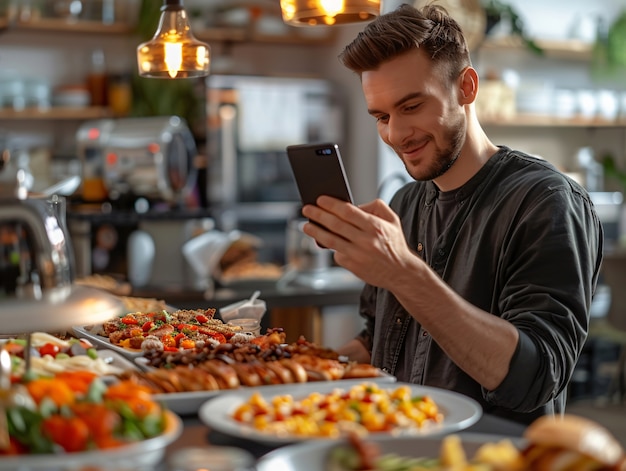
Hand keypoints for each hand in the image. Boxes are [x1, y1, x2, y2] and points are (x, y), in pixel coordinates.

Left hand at [301, 196, 417, 289]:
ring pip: (331, 240)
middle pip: (335, 224)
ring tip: (306, 225)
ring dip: (316, 231)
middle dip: (318, 215)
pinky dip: (331, 247)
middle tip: (307, 209)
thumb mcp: (392, 220)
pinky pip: (337, 254)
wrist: (401, 272)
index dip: (332, 204)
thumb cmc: (394, 244)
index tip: (320, 200)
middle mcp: (366, 240)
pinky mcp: (353, 267)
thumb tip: (354, 205)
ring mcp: (358, 255)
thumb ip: (375, 207)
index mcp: (375, 226)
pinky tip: (325, 242)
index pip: (348, 211)